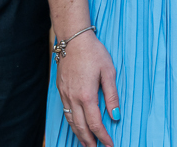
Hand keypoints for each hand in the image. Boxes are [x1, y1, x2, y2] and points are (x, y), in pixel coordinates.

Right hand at [56, 31, 119, 146]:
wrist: (73, 39)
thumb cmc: (94, 53)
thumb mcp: (108, 72)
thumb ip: (112, 95)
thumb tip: (116, 115)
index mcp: (87, 95)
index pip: (95, 123)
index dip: (103, 136)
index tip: (110, 145)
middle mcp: (73, 98)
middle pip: (81, 127)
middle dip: (89, 141)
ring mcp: (65, 94)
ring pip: (71, 121)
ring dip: (79, 135)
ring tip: (87, 144)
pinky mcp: (60, 90)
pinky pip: (65, 112)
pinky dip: (71, 123)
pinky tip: (76, 125)